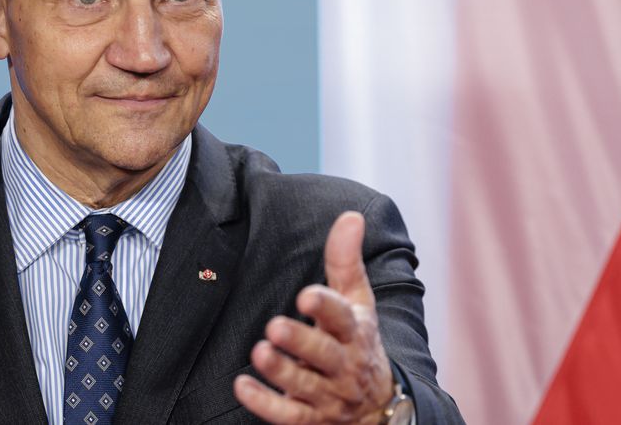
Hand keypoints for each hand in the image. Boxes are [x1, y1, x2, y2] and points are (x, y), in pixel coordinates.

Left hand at [234, 211, 394, 423]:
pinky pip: (289, 416)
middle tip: (274, 327)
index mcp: (355, 332)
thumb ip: (346, 261)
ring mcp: (329, 395)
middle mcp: (344, 365)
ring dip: (281, 372)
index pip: (344, 319)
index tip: (306, 294)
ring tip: (260, 352)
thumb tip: (350, 216)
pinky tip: (242, 386)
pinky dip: (265, 404)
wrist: (378, 408)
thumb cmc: (359, 342)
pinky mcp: (312, 418)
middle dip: (301, 342)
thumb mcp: (358, 301)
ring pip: (305, 386)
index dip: (326, 307)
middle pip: (325, 355)